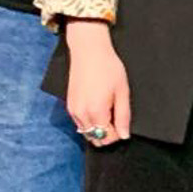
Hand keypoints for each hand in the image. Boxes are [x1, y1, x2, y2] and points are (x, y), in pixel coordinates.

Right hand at [65, 21, 130, 145]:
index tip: (123, 124)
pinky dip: (90, 123)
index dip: (118, 134)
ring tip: (108, 111)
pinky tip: (98, 108)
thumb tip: (123, 135)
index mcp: (96, 112)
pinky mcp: (69, 106)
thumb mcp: (122, 91)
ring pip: (87, 133)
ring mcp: (73, 111)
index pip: (107, 138)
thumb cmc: (108, 68)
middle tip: (116, 117)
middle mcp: (81, 115)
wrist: (89, 52)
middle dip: (108, 134)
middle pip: (95, 138)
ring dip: (98, 129)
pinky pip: (80, 124)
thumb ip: (123, 116)